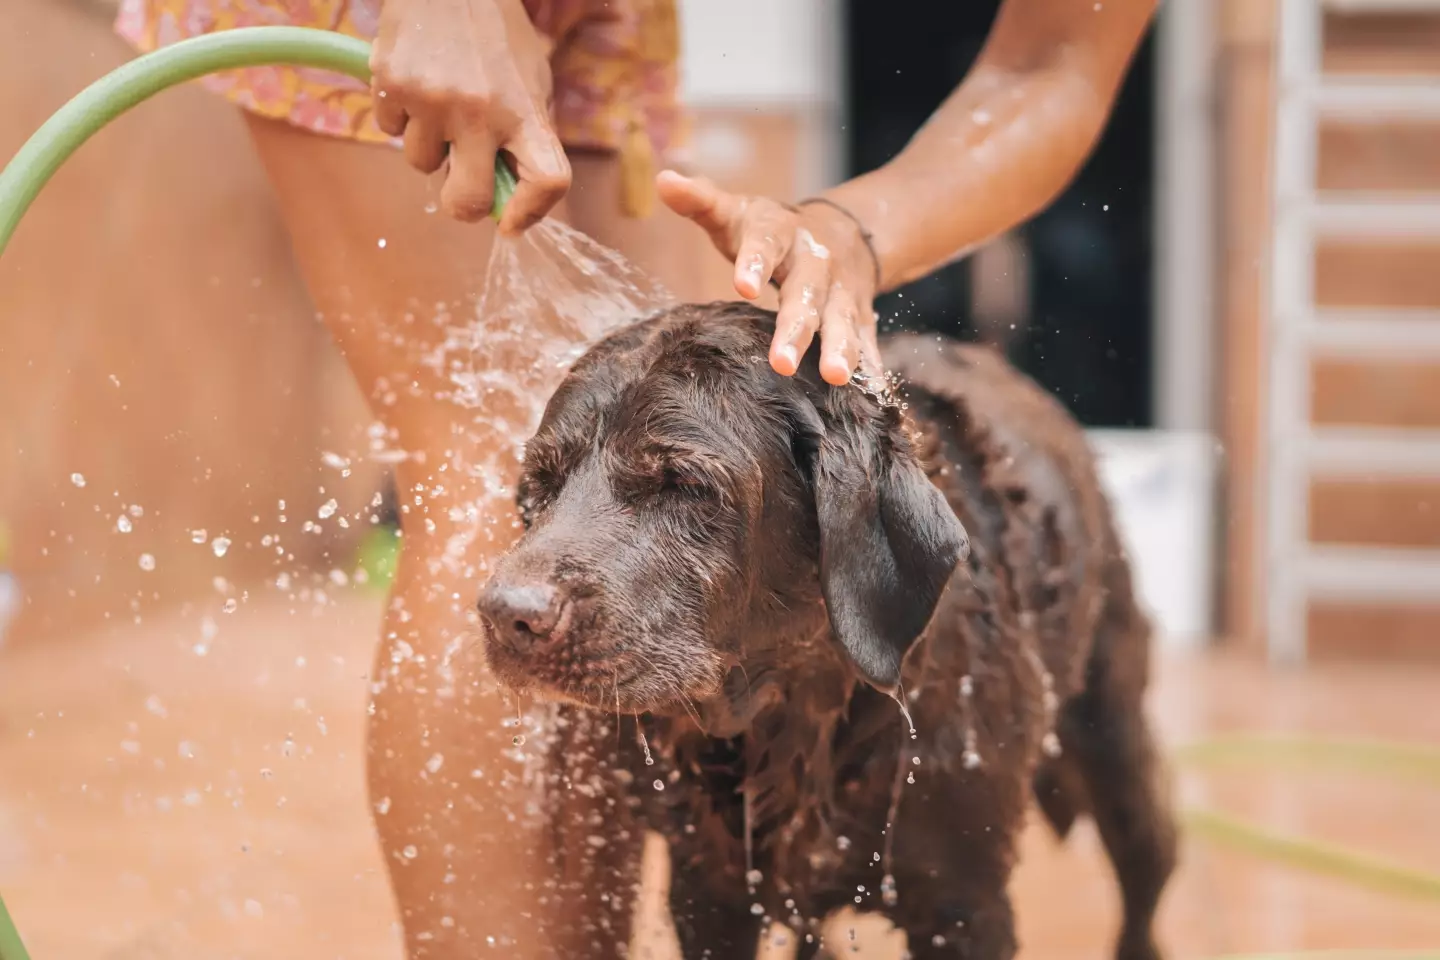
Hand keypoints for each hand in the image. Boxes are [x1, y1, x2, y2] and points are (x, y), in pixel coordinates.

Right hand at [371, 0, 568, 230]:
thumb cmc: (495, 34)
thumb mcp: (530, 79)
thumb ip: (527, 135)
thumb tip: (509, 197)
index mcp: (526, 110)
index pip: (548, 179)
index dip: (531, 212)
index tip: (512, 221)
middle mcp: (481, 111)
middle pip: (469, 202)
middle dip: (463, 203)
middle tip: (462, 183)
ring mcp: (433, 100)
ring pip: (422, 164)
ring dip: (430, 144)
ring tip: (441, 100)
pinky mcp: (392, 84)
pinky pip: (392, 129)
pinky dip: (402, 114)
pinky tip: (417, 81)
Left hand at [657, 171, 880, 386]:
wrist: (842, 231)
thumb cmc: (771, 230)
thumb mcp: (739, 212)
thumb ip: (701, 202)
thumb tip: (665, 181)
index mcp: (781, 233)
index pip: (766, 245)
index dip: (755, 264)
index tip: (743, 286)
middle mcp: (816, 262)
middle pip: (807, 294)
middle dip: (797, 328)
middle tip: (782, 363)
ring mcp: (841, 290)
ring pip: (842, 319)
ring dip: (841, 348)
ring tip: (836, 377)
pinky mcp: (859, 314)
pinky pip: (866, 338)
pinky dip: (870, 362)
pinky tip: (871, 387)